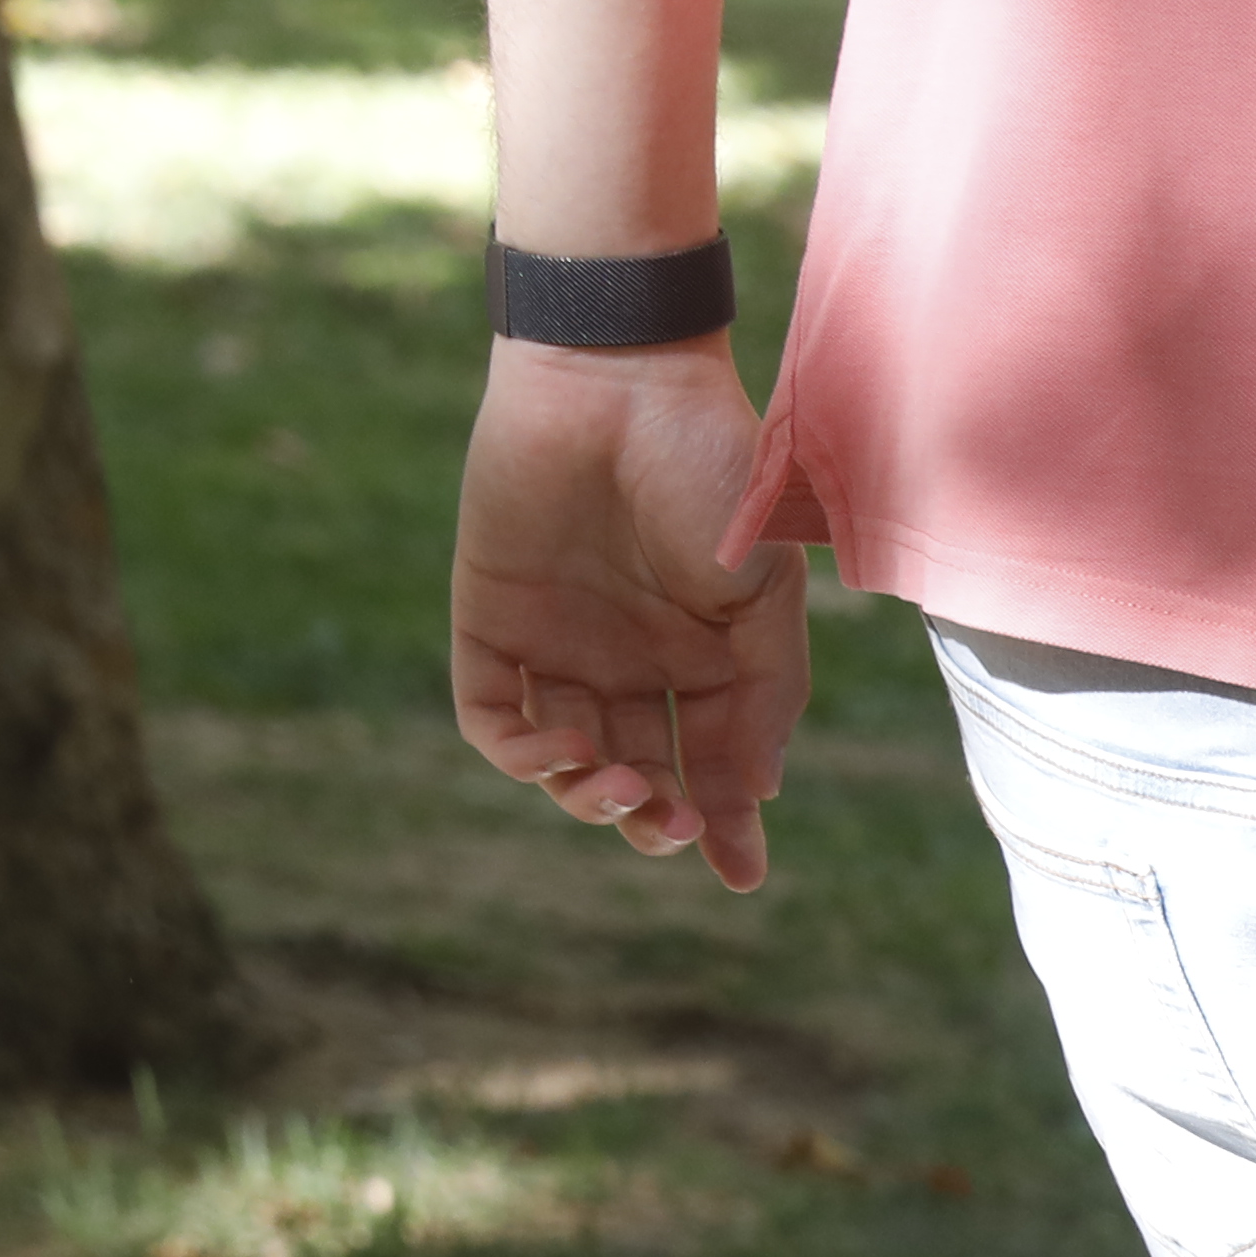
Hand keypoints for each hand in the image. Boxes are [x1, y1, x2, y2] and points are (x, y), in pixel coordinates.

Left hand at [450, 339, 806, 890]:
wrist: (617, 380)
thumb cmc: (710, 471)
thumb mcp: (765, 590)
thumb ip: (766, 690)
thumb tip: (754, 790)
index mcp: (703, 661)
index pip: (712, 769)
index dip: (728, 829)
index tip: (742, 877)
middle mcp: (629, 665)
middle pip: (638, 780)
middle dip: (655, 820)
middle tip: (671, 823)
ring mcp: (557, 649)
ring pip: (566, 765)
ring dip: (591, 797)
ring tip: (621, 786)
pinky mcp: (489, 625)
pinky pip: (492, 720)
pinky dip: (523, 754)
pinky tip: (562, 748)